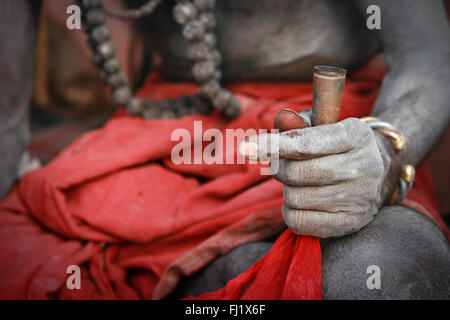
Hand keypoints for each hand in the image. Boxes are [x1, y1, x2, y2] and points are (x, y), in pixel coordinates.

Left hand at [239, 110, 387, 237]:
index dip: (272, 146)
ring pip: (294, 198)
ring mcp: (359, 198)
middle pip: (295, 173)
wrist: (379, 171)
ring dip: (287, 190)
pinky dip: (291, 212)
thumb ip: (298, 123)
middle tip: (284, 166)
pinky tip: (302, 202)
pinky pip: (300, 222)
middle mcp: (362, 167)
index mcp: (355, 136)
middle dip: (280, 169)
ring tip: (301, 183)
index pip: (305, 143)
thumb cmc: (339, 145)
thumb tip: (277, 123)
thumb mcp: (325, 125)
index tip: (245, 147)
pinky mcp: (350, 223)